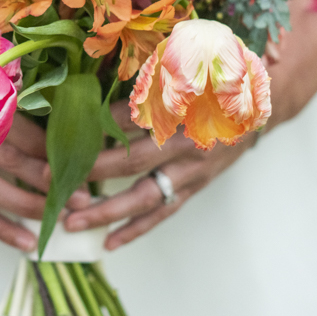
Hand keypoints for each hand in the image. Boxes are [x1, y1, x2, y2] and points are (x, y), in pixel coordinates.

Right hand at [0, 112, 80, 251]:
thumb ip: (16, 125)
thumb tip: (67, 141)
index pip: (15, 127)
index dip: (48, 147)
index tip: (78, 163)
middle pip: (4, 157)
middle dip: (44, 178)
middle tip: (78, 194)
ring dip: (26, 205)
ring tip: (57, 218)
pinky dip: (1, 229)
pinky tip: (27, 241)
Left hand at [62, 100, 257, 249]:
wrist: (261, 104)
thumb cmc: (214, 82)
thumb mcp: (182, 73)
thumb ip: (142, 88)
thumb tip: (93, 99)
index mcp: (184, 111)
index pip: (131, 121)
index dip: (96, 130)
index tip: (60, 139)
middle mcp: (189, 146)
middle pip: (134, 164)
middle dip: (92, 174)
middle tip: (54, 183)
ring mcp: (192, 172)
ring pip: (146, 198)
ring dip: (107, 212)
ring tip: (73, 223)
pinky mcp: (194, 188)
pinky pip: (162, 212)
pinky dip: (136, 228)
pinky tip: (109, 242)